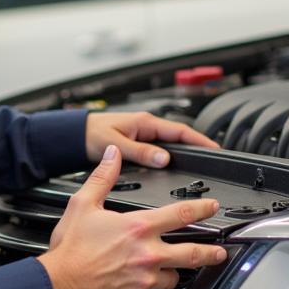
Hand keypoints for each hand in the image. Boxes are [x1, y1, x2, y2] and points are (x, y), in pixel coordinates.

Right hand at [38, 145, 226, 288]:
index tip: (212, 207)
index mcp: (138, 228)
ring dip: (172, 273)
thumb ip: (103, 178)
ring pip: (172, 278)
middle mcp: (147, 254)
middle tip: (219, 252)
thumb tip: (112, 155)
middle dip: (210, 252)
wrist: (58, 286)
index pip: (180, 215)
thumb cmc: (70, 249)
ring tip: (170, 272)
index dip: (201, 209)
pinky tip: (135, 286)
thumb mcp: (84, 204)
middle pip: (191, 253)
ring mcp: (144, 280)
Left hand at [85, 110, 218, 167]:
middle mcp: (146, 126)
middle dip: (197, 146)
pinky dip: (171, 156)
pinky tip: (174, 165)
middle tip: (214, 159)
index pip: (180, 130)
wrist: (74, 135)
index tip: (214, 148)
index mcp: (145, 122)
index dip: (199, 139)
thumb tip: (164, 159)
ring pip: (170, 143)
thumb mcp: (117, 145)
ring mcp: (143, 134)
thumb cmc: (91, 134)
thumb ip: (140, 152)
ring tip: (199, 163)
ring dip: (184, 152)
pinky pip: (160, 149)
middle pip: (179, 137)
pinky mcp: (138, 142)